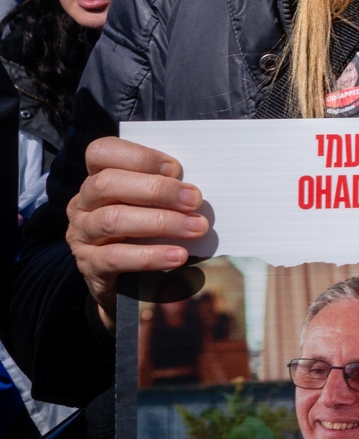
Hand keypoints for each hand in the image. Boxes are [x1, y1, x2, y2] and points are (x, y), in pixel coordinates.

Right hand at [64, 137, 207, 328]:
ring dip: (160, 222)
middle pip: (107, 184)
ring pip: (112, 220)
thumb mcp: (151, 205)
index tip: (175, 168)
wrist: (127, 285)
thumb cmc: (145, 232)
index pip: (102, 153)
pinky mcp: (88, 265)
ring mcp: (81, 235)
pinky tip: (178, 256)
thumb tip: (194, 186)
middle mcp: (83, 203)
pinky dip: (150, 256)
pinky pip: (115, 258)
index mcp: (98, 179)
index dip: (138, 156)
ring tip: (196, 228)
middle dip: (156, 189)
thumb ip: (164, 190)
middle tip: (194, 199)